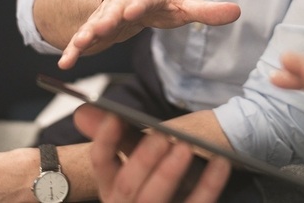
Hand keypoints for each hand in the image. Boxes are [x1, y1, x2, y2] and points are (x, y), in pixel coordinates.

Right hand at [59, 0, 239, 68]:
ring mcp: (106, 14)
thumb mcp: (183, 5)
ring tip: (78, 45)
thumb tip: (237, 11)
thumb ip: (207, 11)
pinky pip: (83, 38)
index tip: (134, 10)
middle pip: (115, 9)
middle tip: (104, 26)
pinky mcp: (95, 28)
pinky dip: (73, 50)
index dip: (139, 3)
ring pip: (95, 23)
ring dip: (86, 34)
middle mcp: (123, 0)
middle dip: (109, 17)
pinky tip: (65, 64)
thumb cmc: (160, 1)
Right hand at [75, 104, 231, 202]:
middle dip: (143, 158)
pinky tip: (220, 162)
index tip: (115, 117)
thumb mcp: (134, 162)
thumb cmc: (152, 181)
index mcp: (111, 186)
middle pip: (127, 184)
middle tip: (160, 136)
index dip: (106, 139)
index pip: (100, 161)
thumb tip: (83, 110)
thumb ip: (118, 136)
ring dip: (169, 172)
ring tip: (184, 147)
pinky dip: (209, 185)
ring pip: (153, 199)